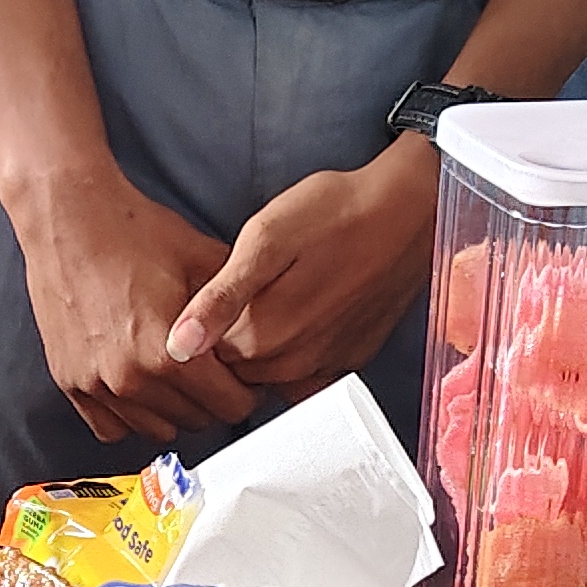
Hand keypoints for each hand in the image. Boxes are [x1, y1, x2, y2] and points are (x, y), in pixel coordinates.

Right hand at [7, 161, 260, 442]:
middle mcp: (131, 378)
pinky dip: (130, 413)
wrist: (68, 216)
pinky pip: (111, 427)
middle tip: (210, 366)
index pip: (232, 407)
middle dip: (212, 397)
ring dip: (174, 408)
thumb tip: (274, 336)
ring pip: (157, 429)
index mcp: (170, 354)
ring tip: (176, 372)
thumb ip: (241, 305)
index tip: (241, 371)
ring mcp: (97, 384)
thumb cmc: (133, 232)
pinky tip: (140, 383)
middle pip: (198, 421)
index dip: (245, 387)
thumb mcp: (205, 260)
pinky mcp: (71, 382)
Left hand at [168, 140, 441, 397]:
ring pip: (270, 374)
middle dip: (231, 337)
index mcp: (263, 335)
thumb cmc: (337, 212)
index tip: (216, 288)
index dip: (203, 321)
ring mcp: (326, 366)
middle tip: (249, 286)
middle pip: (236, 368)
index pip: (205, 354)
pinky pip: (308, 376)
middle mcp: (293, 364)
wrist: (409, 210)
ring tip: (279, 292)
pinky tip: (306, 313)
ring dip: (264, 345)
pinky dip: (298, 354)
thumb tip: (177, 346)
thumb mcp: (265, 239)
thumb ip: (220, 298)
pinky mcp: (351, 360)